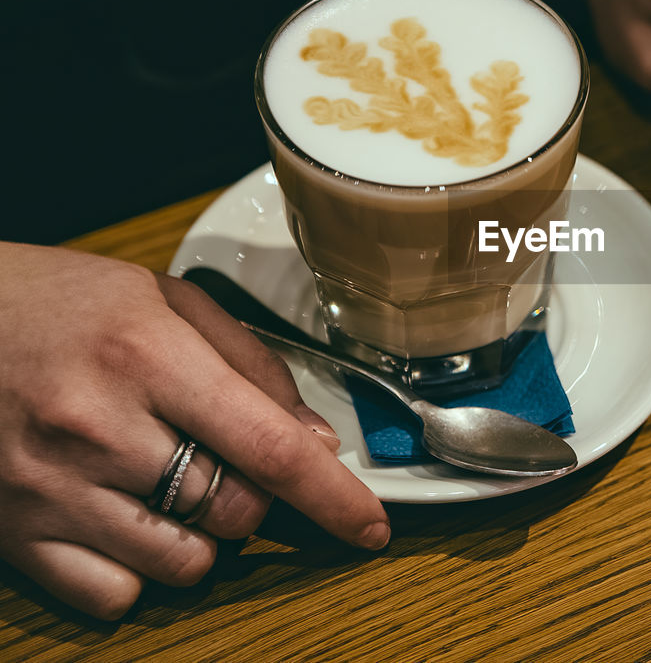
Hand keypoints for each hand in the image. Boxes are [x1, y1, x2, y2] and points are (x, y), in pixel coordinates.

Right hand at [0, 243, 388, 619]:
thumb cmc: (56, 302)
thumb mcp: (163, 300)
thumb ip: (251, 363)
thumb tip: (315, 438)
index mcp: (147, 356)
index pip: (268, 446)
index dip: (333, 496)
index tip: (370, 524)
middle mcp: (99, 427)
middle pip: (236, 512)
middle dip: (255, 496)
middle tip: (224, 459)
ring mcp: (52, 489)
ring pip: (184, 564)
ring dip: (202, 535)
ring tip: (169, 483)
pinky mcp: (16, 535)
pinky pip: (114, 596)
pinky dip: (138, 571)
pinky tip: (125, 519)